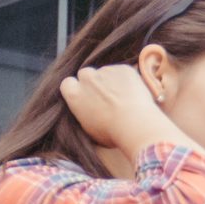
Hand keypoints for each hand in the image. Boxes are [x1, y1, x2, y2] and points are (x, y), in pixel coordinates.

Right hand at [59, 64, 183, 157]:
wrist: (136, 126)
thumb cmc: (113, 134)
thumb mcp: (89, 129)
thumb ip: (84, 113)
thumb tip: (87, 112)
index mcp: (73, 94)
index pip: (68, 84)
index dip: (78, 89)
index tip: (87, 97)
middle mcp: (86, 79)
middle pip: (86, 74)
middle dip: (94, 83)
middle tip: (108, 98)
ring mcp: (105, 71)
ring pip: (106, 73)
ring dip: (113, 81)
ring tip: (125, 100)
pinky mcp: (123, 69)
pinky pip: (124, 72)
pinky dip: (128, 80)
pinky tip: (135, 95)